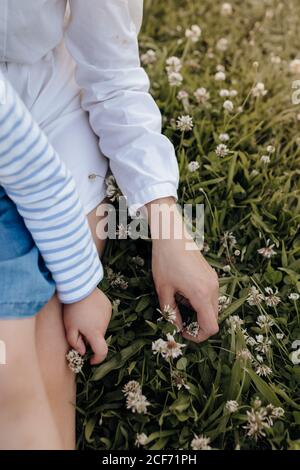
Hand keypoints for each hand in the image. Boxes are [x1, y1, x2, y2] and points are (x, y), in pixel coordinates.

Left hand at [63, 288, 111, 364]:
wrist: (80, 288)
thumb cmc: (72, 309)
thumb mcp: (69, 328)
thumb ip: (75, 343)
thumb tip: (83, 351)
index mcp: (95, 333)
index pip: (102, 352)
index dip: (98, 359)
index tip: (90, 360)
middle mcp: (105, 325)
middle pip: (99, 338)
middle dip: (90, 338)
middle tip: (78, 330)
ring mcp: (108, 315)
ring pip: (101, 327)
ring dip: (93, 326)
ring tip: (82, 316)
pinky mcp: (108, 306)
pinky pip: (103, 316)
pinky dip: (97, 317)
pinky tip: (88, 309)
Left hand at [146, 197, 218, 342]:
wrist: (171, 235)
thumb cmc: (164, 261)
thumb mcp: (163, 290)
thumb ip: (171, 312)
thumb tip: (177, 328)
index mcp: (202, 294)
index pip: (211, 327)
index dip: (198, 336)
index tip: (183, 332)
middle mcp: (213, 288)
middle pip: (214, 319)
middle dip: (198, 325)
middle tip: (179, 321)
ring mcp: (214, 281)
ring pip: (213, 308)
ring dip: (199, 313)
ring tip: (179, 303)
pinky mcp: (212, 275)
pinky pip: (211, 296)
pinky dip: (201, 302)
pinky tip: (184, 292)